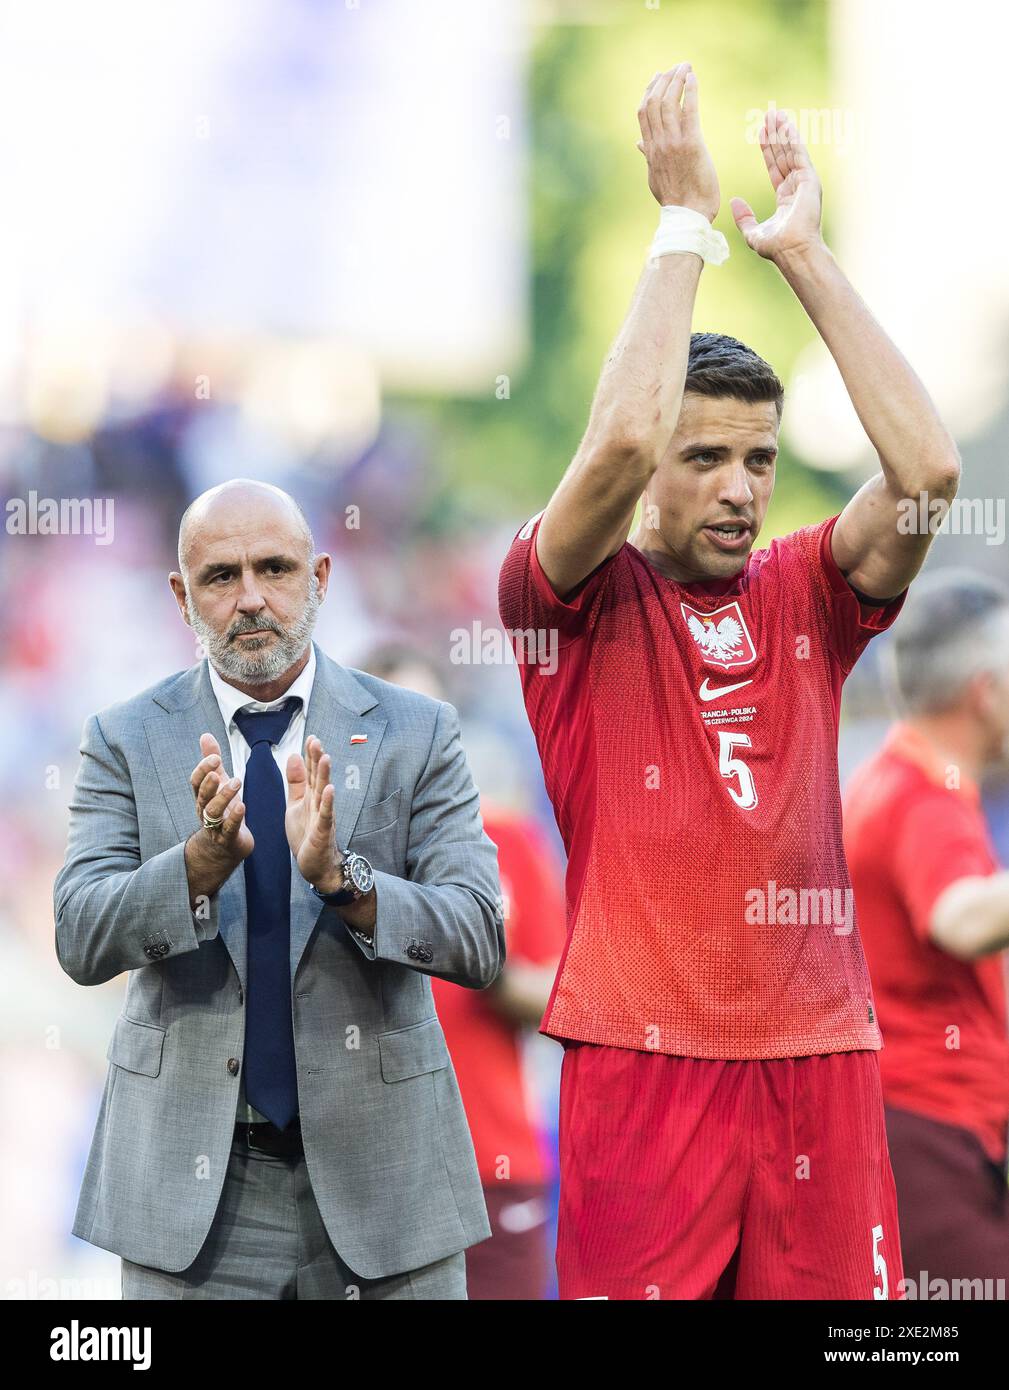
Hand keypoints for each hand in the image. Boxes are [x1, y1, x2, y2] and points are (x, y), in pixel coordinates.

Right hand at [184, 733, 251, 907]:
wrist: (224, 848)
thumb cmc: (222, 810)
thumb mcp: (218, 783)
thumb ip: (211, 760)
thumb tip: (205, 735)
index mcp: (202, 796)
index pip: (196, 781)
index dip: (203, 769)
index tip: (216, 757)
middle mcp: (204, 810)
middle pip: (202, 796)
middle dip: (209, 782)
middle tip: (220, 769)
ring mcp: (215, 826)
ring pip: (213, 812)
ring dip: (223, 796)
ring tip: (237, 783)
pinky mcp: (228, 839)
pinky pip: (228, 829)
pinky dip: (234, 818)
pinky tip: (242, 807)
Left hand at [286, 735, 343, 892]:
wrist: (316, 865)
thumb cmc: (307, 834)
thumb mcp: (295, 805)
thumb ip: (295, 782)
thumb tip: (293, 756)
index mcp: (310, 796)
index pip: (310, 772)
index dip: (310, 756)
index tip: (311, 737)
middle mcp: (319, 803)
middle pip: (317, 778)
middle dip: (317, 759)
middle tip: (316, 740)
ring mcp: (323, 816)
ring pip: (323, 792)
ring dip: (324, 775)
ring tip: (325, 757)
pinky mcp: (323, 831)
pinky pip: (326, 815)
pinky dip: (328, 802)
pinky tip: (329, 789)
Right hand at [636, 62, 718, 219]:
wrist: (687, 216)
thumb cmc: (676, 200)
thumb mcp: (655, 178)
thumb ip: (648, 156)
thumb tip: (639, 144)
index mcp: (650, 150)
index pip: (643, 112)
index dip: (649, 90)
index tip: (658, 77)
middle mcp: (658, 144)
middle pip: (654, 102)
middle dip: (663, 80)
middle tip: (676, 67)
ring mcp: (673, 143)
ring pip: (669, 102)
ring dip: (676, 80)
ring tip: (685, 66)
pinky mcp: (691, 144)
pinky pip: (688, 111)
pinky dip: (690, 91)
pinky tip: (693, 78)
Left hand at [730, 108, 822, 261]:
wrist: (792, 251)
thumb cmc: (776, 247)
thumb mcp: (753, 232)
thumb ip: (744, 217)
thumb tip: (734, 201)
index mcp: (785, 198)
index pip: (774, 167)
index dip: (767, 149)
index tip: (760, 132)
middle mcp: (796, 187)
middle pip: (783, 154)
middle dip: (775, 134)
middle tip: (769, 114)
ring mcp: (804, 182)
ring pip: (791, 150)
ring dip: (783, 131)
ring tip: (776, 113)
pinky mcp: (810, 179)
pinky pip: (799, 154)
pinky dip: (793, 139)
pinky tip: (786, 125)